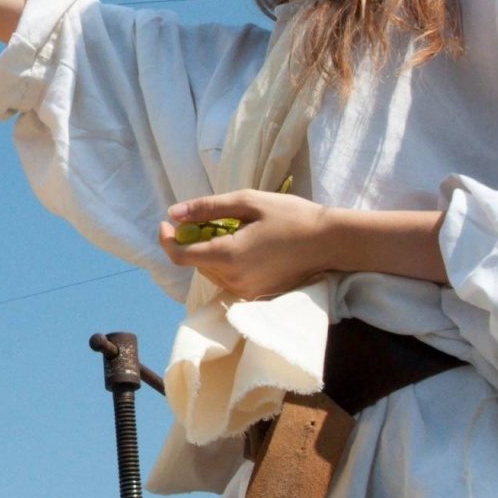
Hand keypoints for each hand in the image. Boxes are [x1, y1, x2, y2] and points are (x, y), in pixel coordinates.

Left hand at [157, 189, 331, 299]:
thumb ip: (207, 208)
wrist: (331, 241)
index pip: (180, 256)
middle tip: (207, 219)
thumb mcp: (248, 201)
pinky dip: (224, 263)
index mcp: (228, 257)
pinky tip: (243, 245)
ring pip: (210, 272)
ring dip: (208, 252)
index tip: (167, 222)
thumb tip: (173, 214)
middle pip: (194, 263)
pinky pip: (227, 279)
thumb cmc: (291, 215)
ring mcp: (245, 292)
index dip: (167, 239)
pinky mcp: (256, 295)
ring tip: (231, 230)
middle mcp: (233, 280)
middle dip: (192, 241)